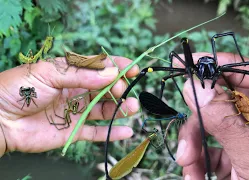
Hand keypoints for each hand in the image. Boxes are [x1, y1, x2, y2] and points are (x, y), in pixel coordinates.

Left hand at [0, 56, 139, 155]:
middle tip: (124, 91)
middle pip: (106, 88)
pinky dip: (112, 132)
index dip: (117, 66)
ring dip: (121, 108)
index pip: (99, 67)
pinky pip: (96, 132)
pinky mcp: (73, 131)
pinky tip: (126, 131)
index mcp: (70, 72)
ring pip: (105, 109)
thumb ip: (82, 75)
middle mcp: (76, 91)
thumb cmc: (19, 89)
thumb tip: (112, 73)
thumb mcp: (50, 73)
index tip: (133, 68)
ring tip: (133, 108)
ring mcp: (76, 111)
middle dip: (120, 88)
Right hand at [177, 53, 248, 178]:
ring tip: (188, 166)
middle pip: (229, 101)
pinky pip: (211, 150)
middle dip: (202, 116)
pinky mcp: (236, 159)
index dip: (228, 64)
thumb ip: (227, 122)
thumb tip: (195, 84)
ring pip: (214, 126)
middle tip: (186, 131)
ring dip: (195, 143)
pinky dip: (198, 162)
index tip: (196, 62)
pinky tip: (194, 176)